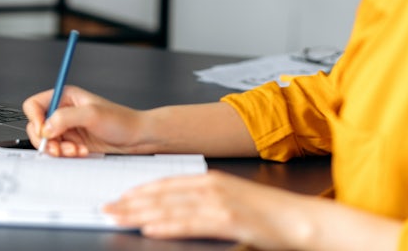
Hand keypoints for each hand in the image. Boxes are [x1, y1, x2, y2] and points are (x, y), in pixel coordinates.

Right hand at [22, 85, 147, 155]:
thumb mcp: (92, 115)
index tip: (44, 131)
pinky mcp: (73, 142)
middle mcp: (64, 111)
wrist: (137, 138)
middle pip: (37, 126)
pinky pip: (59, 151)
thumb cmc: (121, 121)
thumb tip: (46, 128)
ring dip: (58, 149)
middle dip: (46, 139)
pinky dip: (66, 154)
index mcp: (65, 96)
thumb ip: (65, 118)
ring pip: (47, 141)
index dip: (35, 118)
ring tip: (76, 150)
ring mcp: (68, 128)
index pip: (34, 105)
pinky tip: (81, 152)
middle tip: (58, 148)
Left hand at [103, 171, 313, 248]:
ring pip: (171, 208)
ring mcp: (220, 203)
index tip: (119, 197)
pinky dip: (167, 225)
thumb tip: (174, 210)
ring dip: (141, 214)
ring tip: (119, 218)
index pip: (166, 183)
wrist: (301, 220)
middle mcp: (211, 187)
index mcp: (210, 180)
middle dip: (131, 203)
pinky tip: (150, 228)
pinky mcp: (229, 221)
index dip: (140, 190)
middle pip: (162, 195)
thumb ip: (203, 202)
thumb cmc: (268, 214)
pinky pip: (191, 223)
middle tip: (107, 208)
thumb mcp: (231, 201)